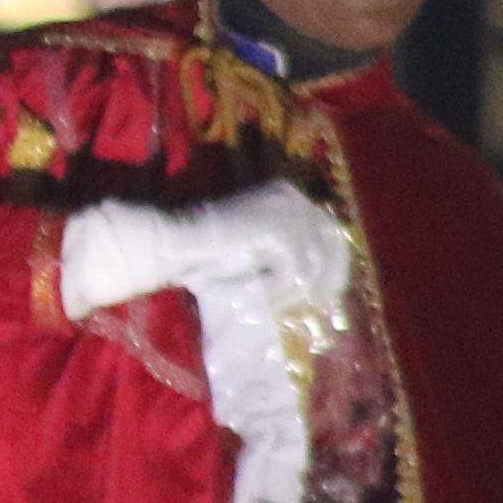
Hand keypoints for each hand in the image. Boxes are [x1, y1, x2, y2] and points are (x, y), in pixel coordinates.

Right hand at [62, 181, 348, 323]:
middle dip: (325, 280)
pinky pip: (293, 274)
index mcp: (288, 195)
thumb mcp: (253, 251)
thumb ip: (281, 257)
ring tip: (270, 302)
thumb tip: (310, 286)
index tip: (322, 294)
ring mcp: (288, 213)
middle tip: (310, 306)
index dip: (332, 265)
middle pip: (333, 246)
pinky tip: (256, 292)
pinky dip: (276, 289)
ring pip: (313, 265)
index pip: (330, 231)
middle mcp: (294, 197)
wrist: (169, 241)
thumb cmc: (201, 251)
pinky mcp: (279, 232)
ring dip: (293, 290)